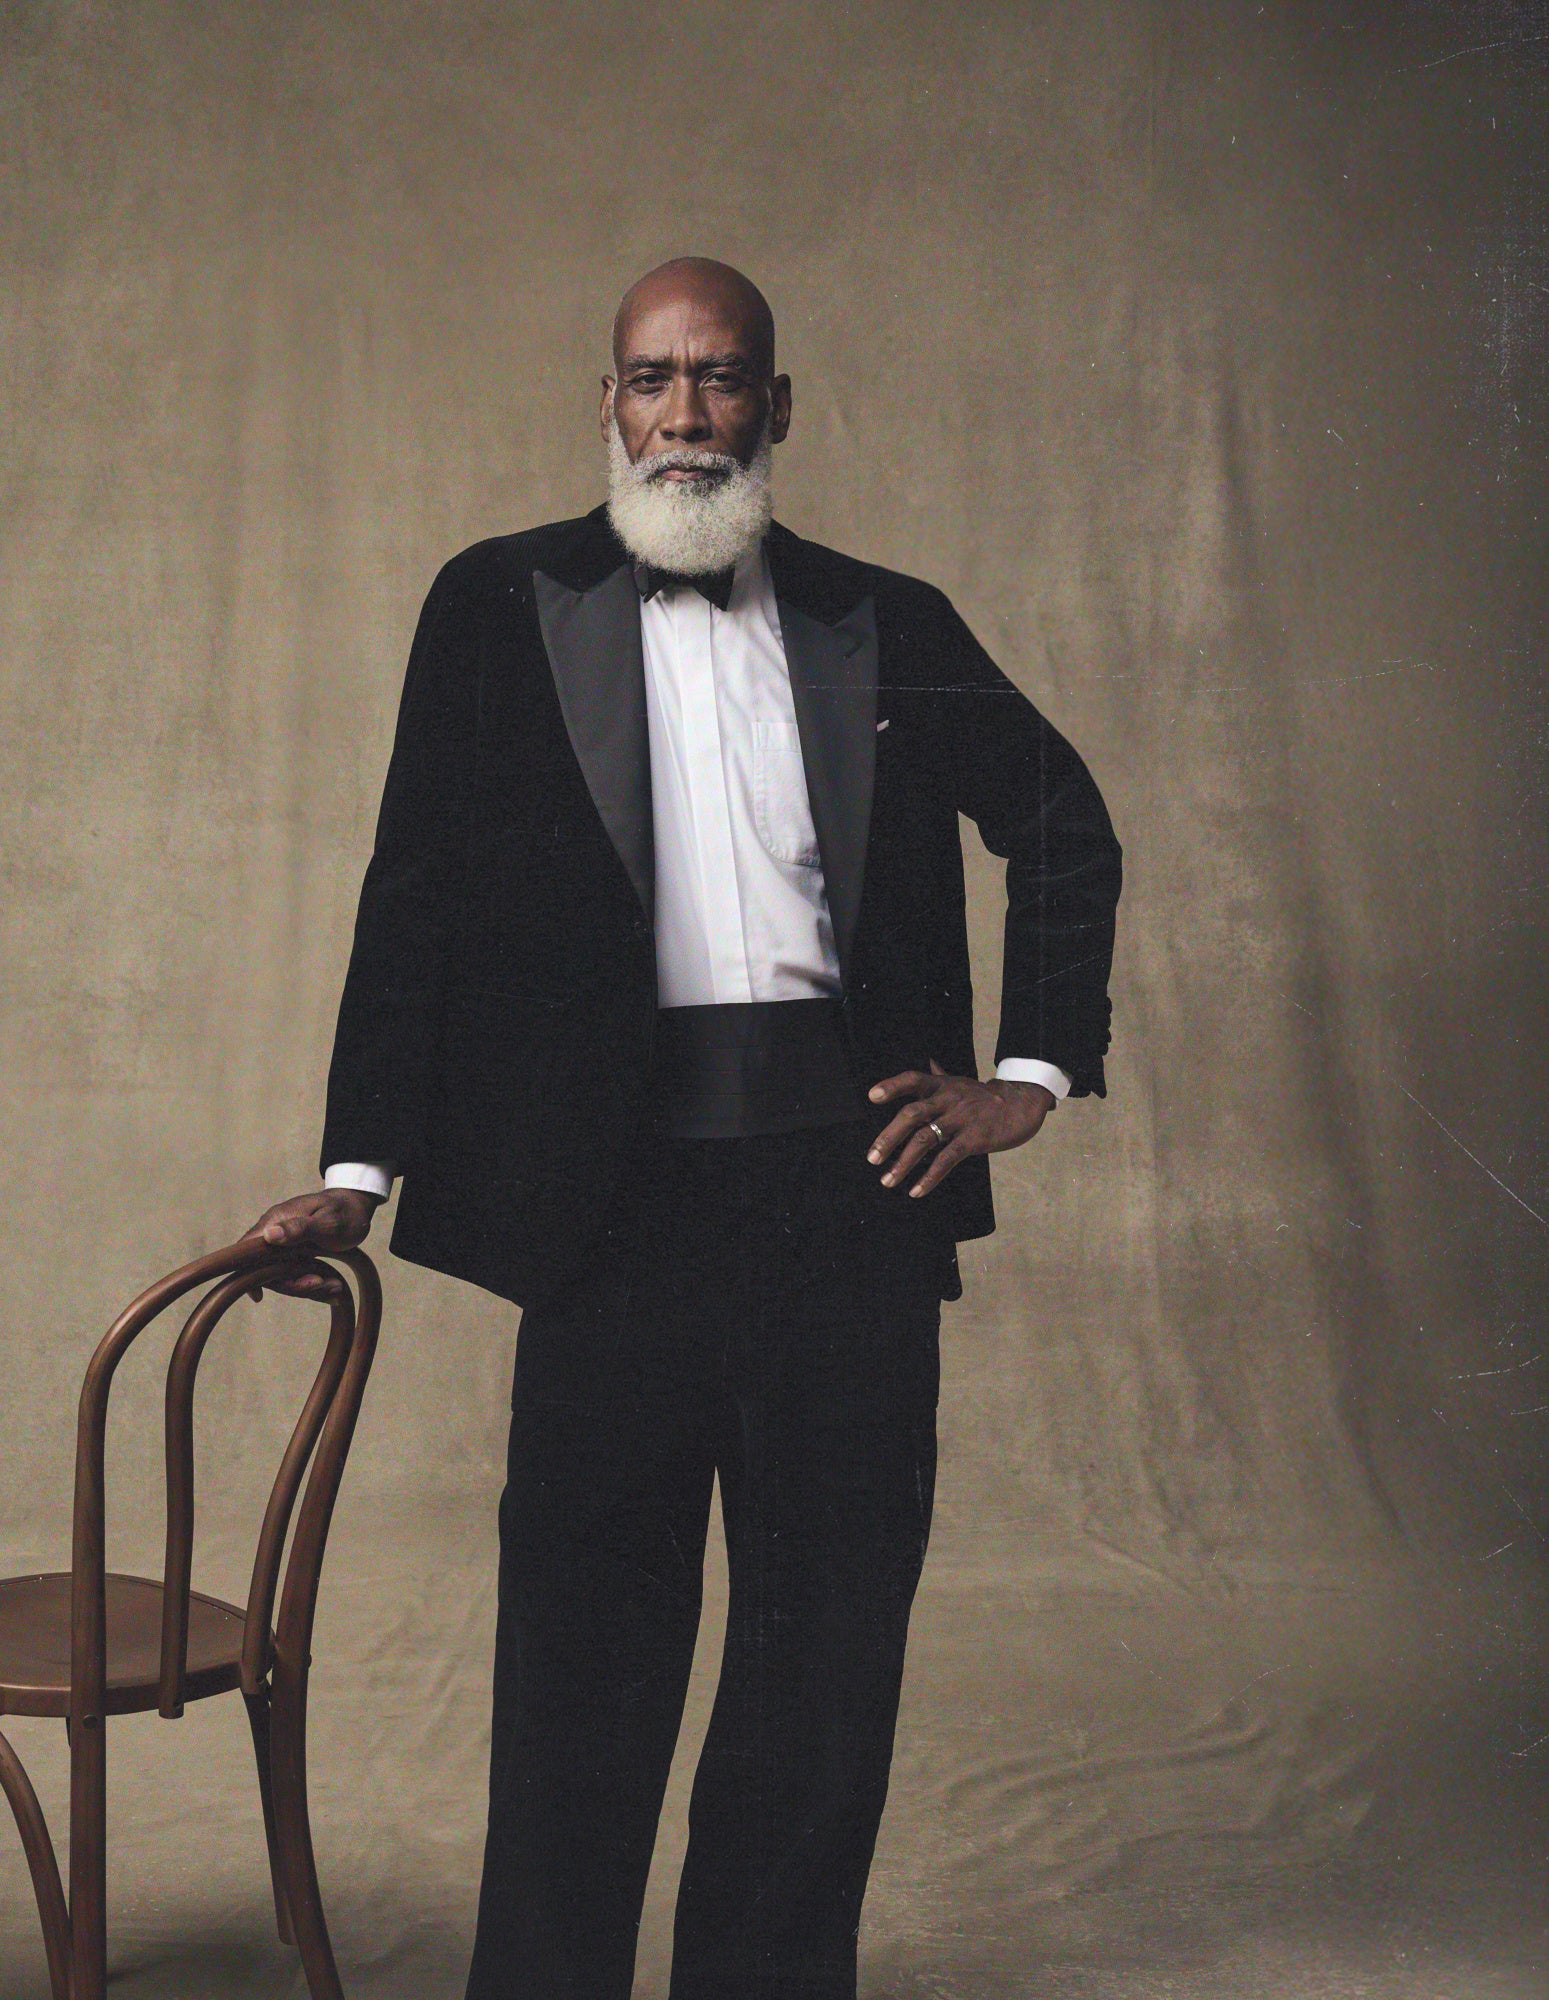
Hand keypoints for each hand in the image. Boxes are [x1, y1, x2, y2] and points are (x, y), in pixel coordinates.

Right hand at [242, 1189, 380, 1299]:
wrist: (358, 1209)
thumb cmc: (343, 1211)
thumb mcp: (327, 1222)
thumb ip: (299, 1228)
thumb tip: (268, 1235)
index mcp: (276, 1221)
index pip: (248, 1251)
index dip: (248, 1273)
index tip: (259, 1295)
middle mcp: (275, 1234)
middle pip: (268, 1270)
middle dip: (294, 1284)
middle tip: (323, 1284)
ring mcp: (286, 1245)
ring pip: (285, 1276)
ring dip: (309, 1287)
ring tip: (336, 1286)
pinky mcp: (297, 1254)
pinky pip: (299, 1275)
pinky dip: (315, 1284)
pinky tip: (334, 1287)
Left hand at [866, 1060, 1054, 1198]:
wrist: (1023, 1103)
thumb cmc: (986, 1096)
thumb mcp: (961, 1082)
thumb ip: (942, 1076)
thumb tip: (930, 1062)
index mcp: (942, 1086)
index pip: (912, 1079)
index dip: (892, 1086)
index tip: (872, 1097)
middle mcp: (948, 1100)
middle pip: (911, 1114)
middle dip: (888, 1137)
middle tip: (872, 1158)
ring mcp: (961, 1119)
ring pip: (925, 1139)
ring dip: (903, 1162)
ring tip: (888, 1180)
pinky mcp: (975, 1138)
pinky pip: (947, 1158)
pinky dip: (929, 1177)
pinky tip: (916, 1190)